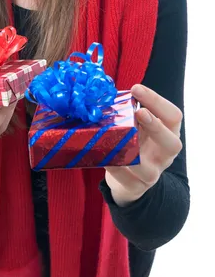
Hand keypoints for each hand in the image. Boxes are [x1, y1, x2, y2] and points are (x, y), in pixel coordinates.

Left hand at [104, 84, 182, 206]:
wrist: (129, 180)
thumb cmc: (134, 142)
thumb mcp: (137, 126)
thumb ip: (129, 111)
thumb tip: (106, 92)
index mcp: (168, 133)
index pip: (173, 116)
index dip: (157, 101)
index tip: (136, 89)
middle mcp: (164, 155)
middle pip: (172, 143)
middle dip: (156, 127)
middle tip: (139, 112)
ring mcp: (151, 173)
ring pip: (149, 169)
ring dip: (133, 153)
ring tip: (120, 139)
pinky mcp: (135, 187)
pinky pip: (126, 180)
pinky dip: (115, 168)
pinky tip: (104, 157)